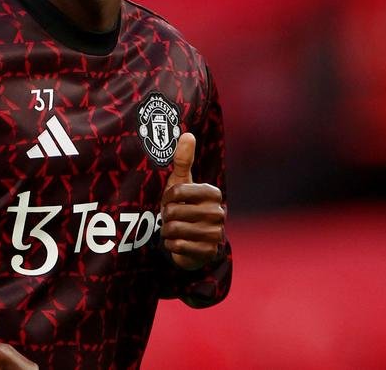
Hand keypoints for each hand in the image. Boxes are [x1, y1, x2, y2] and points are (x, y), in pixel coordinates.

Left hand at [160, 132, 225, 269]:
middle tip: (171, 218)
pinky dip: (172, 245)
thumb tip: (188, 134)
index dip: (167, 197)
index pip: (178, 190)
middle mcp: (218, 213)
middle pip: (175, 211)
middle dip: (167, 216)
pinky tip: (177, 242)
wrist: (191, 241)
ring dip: (168, 231)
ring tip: (173, 229)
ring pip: (176, 229)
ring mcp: (216, 233)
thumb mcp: (181, 182)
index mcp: (213, 193)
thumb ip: (183, 160)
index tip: (170, 200)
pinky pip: (180, 246)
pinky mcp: (210, 252)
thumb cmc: (184, 206)